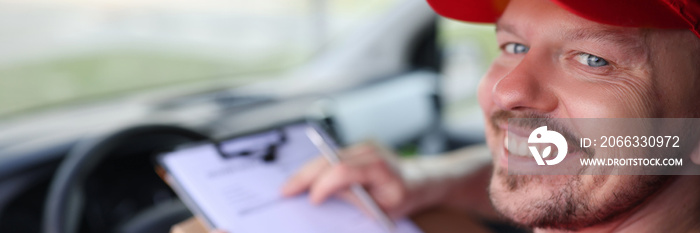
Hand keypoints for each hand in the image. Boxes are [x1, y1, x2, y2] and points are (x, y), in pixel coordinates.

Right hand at [281, 141, 443, 218]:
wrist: (419, 180)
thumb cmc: (404, 196)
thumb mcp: (385, 208)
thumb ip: (357, 199)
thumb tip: (328, 194)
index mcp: (379, 166)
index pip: (343, 171)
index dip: (324, 185)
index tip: (313, 201)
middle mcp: (369, 150)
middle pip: (329, 159)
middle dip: (305, 176)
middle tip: (286, 191)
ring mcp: (361, 146)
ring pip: (326, 155)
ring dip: (306, 171)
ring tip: (289, 187)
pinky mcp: (355, 148)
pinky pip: (330, 156)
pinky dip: (315, 167)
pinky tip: (302, 179)